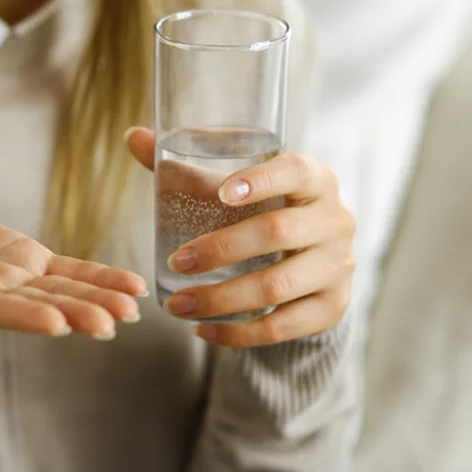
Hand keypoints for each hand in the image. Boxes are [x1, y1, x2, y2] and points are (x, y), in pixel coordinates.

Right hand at [0, 207, 147, 338]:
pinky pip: (71, 271)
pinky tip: (133, 288)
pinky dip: (101, 278)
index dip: (23, 317)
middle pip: (37, 308)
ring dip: (98, 300)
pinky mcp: (28, 263)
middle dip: (74, 314)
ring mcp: (13, 283)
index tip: (56, 323)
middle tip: (110, 323)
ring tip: (133, 309)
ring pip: (62, 292)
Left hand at [126, 127, 354, 346]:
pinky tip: (204, 331)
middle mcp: (335, 220)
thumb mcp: (235, 188)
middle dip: (220, 249)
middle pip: (278, 232)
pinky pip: (284, 326)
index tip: (222, 192)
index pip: (295, 171)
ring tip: (178, 305)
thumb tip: (133, 137)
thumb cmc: (264, 211)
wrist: (313, 259)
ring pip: (278, 286)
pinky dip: (239, 333)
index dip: (261, 180)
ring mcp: (338, 266)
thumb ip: (187, 169)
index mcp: (315, 180)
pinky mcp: (333, 306)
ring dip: (221, 299)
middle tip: (175, 264)